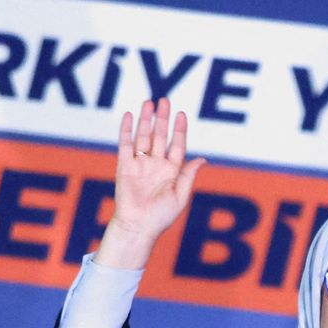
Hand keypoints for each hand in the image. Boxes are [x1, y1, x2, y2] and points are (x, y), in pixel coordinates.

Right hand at [94, 98, 205, 269]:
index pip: (177, 144)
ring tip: (149, 103)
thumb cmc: (161, 216)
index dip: (179, 130)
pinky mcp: (124, 167)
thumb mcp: (181, 195)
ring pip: (144, 137)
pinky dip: (128, 130)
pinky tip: (131, 116)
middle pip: (160, 136)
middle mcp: (156, 165)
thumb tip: (202, 159)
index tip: (181, 114)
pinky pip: (126, 145)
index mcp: (172, 171)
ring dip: (146, 120)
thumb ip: (188, 175)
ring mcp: (140, 164)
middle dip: (162, 119)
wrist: (138, 227)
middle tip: (164, 100)